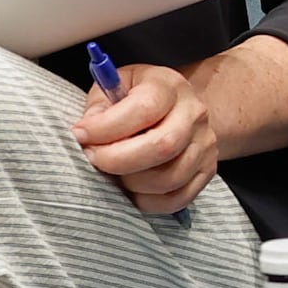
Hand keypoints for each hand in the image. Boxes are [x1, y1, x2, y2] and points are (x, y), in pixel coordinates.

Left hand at [77, 56, 224, 215]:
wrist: (181, 109)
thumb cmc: (140, 98)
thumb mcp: (117, 86)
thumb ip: (100, 106)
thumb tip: (86, 133)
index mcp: (169, 86)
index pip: (144, 109)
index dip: (107, 127)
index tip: (80, 135)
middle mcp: (194, 114)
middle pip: (162, 146)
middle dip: (117, 159)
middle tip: (93, 159)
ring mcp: (205, 145)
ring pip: (169, 177)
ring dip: (132, 182)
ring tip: (114, 173)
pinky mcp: (207, 170)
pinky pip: (177, 198)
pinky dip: (148, 201)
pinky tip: (132, 188)